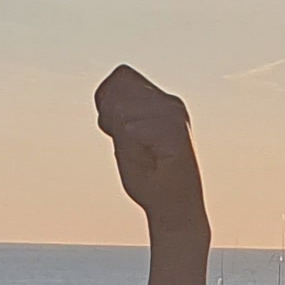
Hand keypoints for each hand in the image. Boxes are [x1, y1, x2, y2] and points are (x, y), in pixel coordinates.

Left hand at [95, 64, 205, 238]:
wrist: (174, 208)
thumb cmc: (150, 178)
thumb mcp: (126, 139)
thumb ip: (118, 115)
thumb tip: (109, 98)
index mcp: (161, 101)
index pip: (121, 77)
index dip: (109, 101)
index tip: (119, 131)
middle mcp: (170, 103)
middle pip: (117, 92)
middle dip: (113, 121)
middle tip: (133, 149)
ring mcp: (174, 116)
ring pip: (123, 113)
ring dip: (125, 140)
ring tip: (144, 156)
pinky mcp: (174, 130)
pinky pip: (131, 129)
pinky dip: (132, 148)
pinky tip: (149, 161)